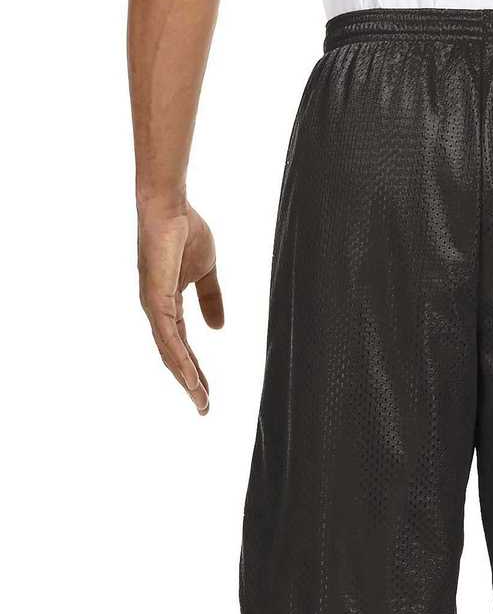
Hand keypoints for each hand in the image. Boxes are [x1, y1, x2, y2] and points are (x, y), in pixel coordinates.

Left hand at [138, 202, 222, 414]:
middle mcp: (156, 310)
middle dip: (190, 382)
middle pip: (174, 356)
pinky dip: (180, 360)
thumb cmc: (186, 231)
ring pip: (170, 353)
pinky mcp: (155, 300)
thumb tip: (218, 328)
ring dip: (185, 379)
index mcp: (168, 304)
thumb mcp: (207, 271)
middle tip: (204, 407)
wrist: (170, 206)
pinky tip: (190, 378)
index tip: (207, 391)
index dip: (195, 368)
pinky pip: (169, 338)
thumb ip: (211, 299)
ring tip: (200, 400)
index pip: (182, 345)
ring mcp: (153, 306)